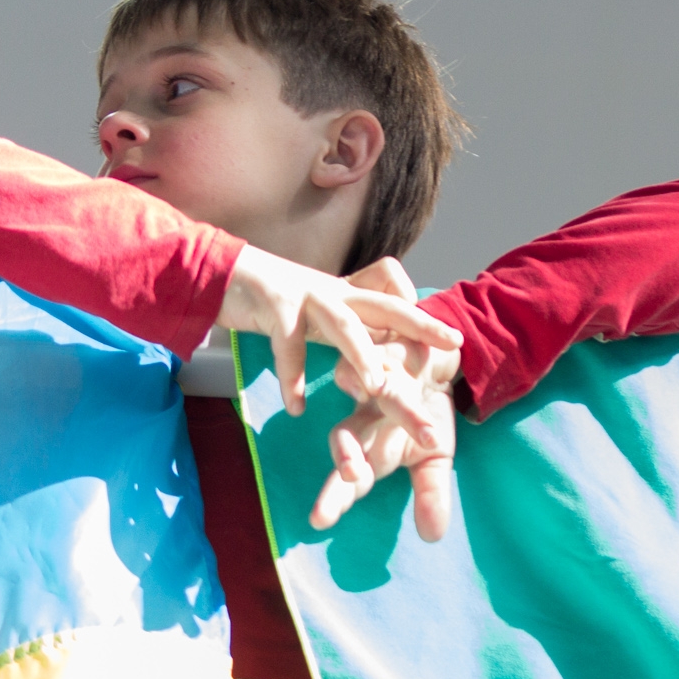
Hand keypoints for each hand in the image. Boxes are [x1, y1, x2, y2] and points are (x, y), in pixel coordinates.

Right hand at [216, 245, 460, 416]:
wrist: (224, 272)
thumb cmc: (276, 301)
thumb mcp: (320, 313)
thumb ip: (349, 329)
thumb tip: (379, 362)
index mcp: (348, 295)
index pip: (395, 302)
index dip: (423, 319)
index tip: (454, 341)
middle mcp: (334, 292)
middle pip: (385, 305)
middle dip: (420, 325)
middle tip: (452, 344)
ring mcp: (305, 295)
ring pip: (342, 322)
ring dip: (360, 354)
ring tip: (377, 387)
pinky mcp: (273, 304)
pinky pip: (286, 343)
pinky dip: (291, 376)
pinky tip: (296, 406)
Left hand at [311, 335, 460, 541]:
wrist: (437, 357)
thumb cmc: (426, 409)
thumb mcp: (435, 455)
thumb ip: (431, 493)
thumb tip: (432, 537)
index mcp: (372, 442)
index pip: (352, 474)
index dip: (337, 496)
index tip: (320, 521)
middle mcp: (365, 413)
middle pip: (347, 436)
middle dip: (347, 457)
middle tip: (352, 475)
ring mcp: (374, 380)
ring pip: (366, 393)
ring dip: (377, 398)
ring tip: (375, 413)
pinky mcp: (389, 348)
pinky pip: (381, 355)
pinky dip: (381, 364)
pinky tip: (380, 376)